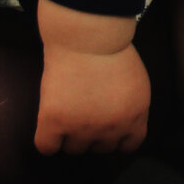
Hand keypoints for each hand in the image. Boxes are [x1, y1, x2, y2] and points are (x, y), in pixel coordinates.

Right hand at [34, 0, 150, 154]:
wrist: (86, 34)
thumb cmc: (110, 47)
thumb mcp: (137, 81)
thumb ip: (132, 106)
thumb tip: (120, 120)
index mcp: (135, 116)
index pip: (128, 145)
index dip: (116, 137)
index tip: (107, 125)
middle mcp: (111, 128)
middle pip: (100, 149)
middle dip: (93, 132)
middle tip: (84, 109)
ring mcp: (83, 128)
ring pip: (74, 149)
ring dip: (69, 134)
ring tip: (67, 107)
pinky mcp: (55, 122)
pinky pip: (47, 147)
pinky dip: (47, 139)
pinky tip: (49, 122)